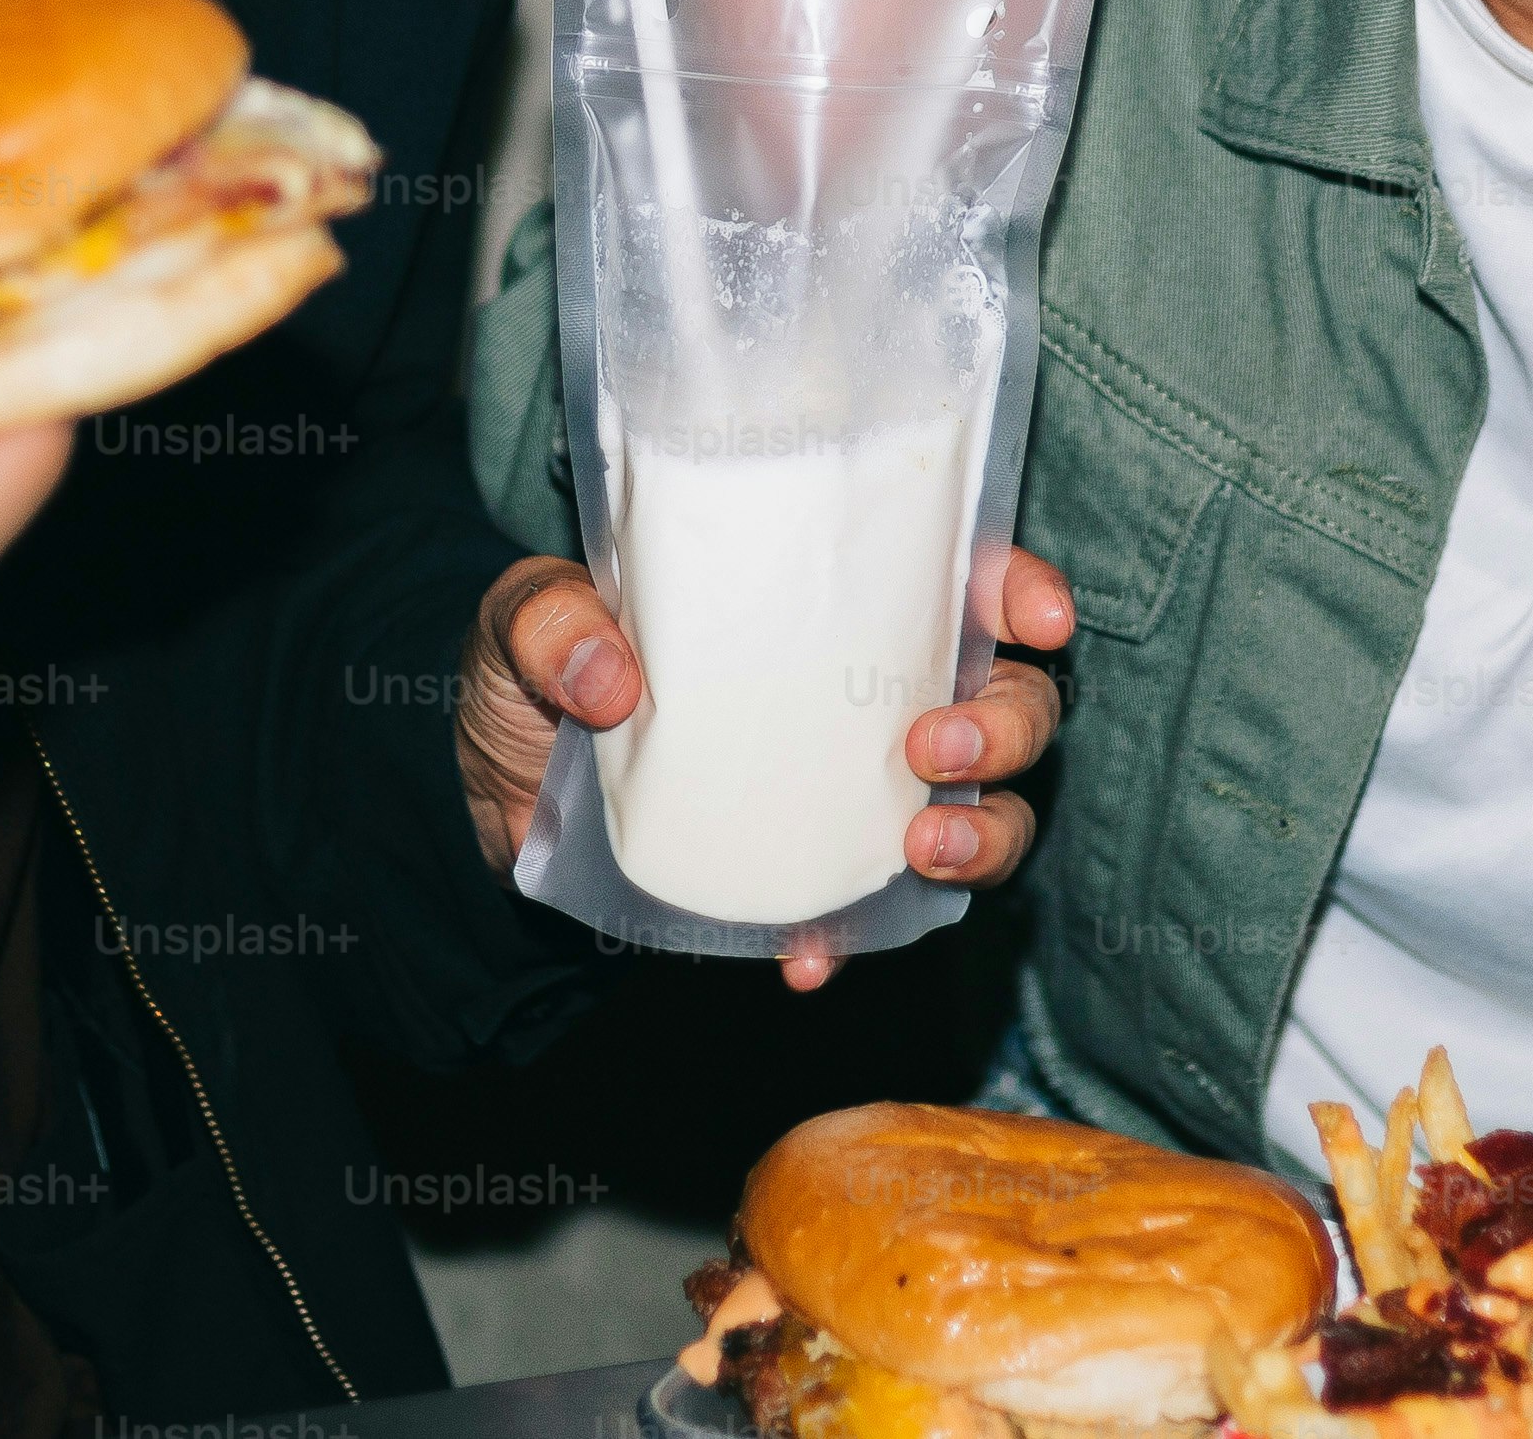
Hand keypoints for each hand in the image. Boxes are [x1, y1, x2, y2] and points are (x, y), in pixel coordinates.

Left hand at [457, 547, 1081, 990]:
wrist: (496, 794)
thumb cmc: (536, 672)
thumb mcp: (521, 620)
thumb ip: (550, 623)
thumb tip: (610, 679)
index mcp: (832, 598)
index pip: (960, 575)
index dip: (1021, 587)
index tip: (1036, 615)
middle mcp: (873, 688)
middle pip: (1010, 698)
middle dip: (1007, 724)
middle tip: (931, 744)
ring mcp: (859, 788)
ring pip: (987, 811)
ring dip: (979, 835)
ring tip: (917, 846)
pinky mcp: (818, 872)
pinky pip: (873, 916)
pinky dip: (851, 938)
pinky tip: (807, 957)